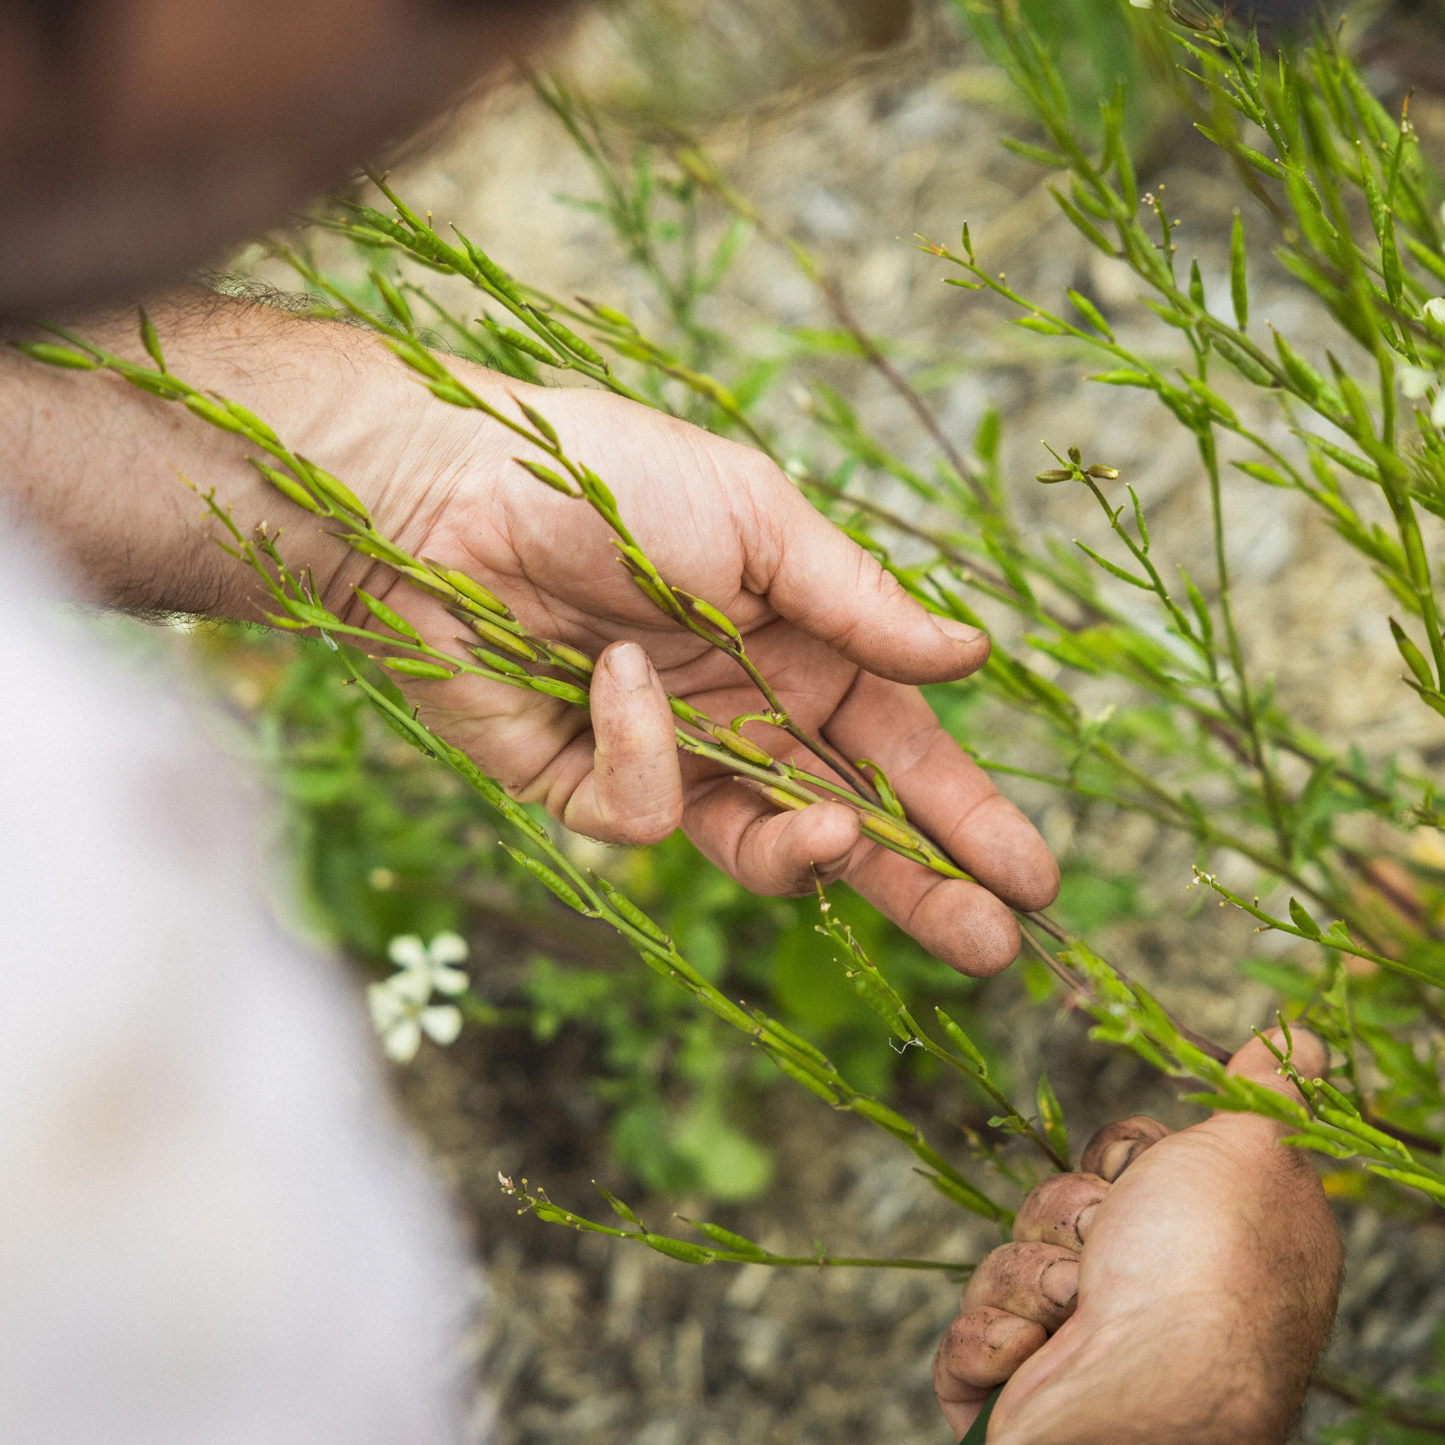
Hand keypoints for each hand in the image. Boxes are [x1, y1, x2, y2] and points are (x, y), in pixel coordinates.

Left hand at [0, 305, 1054, 973]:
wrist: (441, 488)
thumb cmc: (608, 478)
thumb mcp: (758, 520)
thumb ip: (861, 603)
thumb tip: (973, 656)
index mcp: (795, 644)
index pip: (898, 746)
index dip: (962, 812)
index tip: (1032, 879)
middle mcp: (740, 710)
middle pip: (849, 819)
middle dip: (921, 883)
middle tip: (992, 948)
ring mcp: (665, 754)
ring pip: (760, 850)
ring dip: (810, 859)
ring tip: (835, 838)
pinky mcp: (582, 785)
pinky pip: (643, 813)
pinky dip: (642, 752)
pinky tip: (615, 679)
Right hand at [932, 1030, 1342, 1442]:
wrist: (1140, 1400)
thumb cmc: (1203, 1272)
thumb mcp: (1253, 1151)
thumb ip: (1269, 1092)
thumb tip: (1296, 1036)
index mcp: (1198, 1242)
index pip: (1121, 1159)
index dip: (1118, 1157)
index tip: (1137, 1176)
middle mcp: (1146, 1294)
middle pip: (1058, 1202)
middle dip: (1067, 1217)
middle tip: (1107, 1245)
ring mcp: (1078, 1343)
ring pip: (1010, 1257)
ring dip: (1032, 1275)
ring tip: (1072, 1311)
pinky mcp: (1017, 1382)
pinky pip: (969, 1324)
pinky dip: (996, 1333)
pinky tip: (1034, 1353)